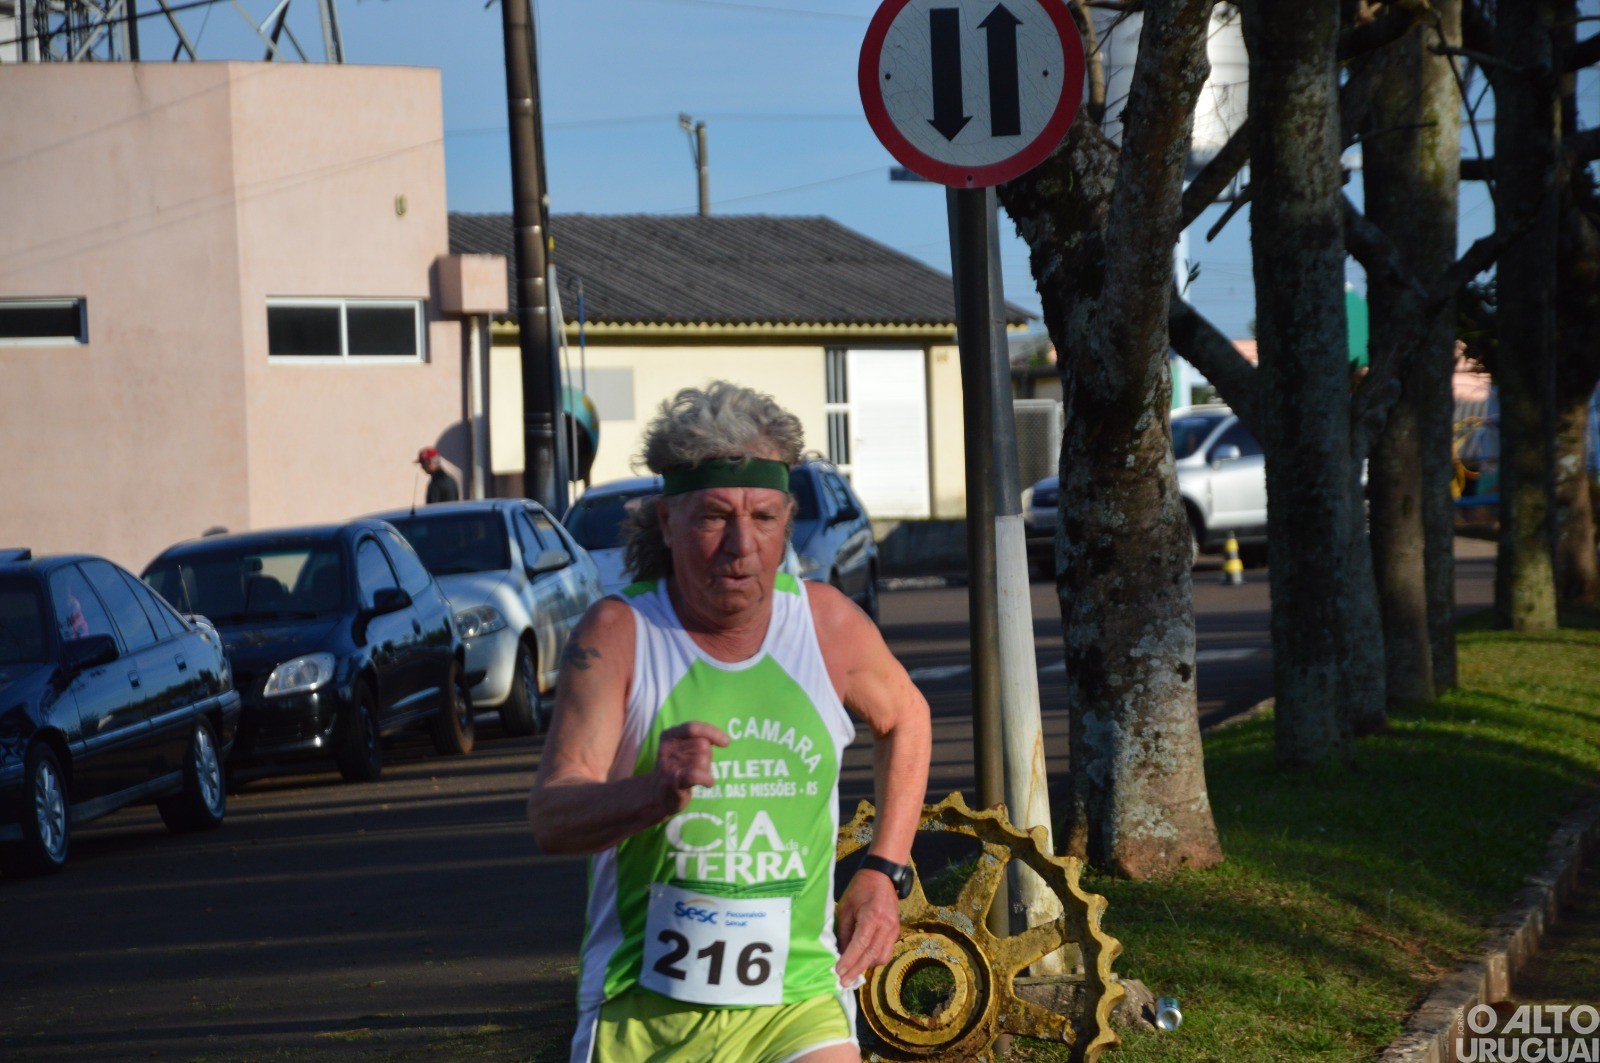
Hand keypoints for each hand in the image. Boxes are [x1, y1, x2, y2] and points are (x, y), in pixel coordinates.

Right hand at [650, 722, 729, 816]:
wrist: (658, 795)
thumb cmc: (677, 768)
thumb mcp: (683, 748)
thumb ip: (699, 739)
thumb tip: (723, 739)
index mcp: (669, 735)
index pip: (694, 728)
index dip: (712, 732)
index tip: (726, 742)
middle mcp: (667, 748)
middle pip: (702, 745)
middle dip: (708, 756)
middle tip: (699, 767)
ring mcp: (668, 765)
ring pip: (702, 760)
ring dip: (706, 769)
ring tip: (698, 776)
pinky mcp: (673, 782)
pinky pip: (698, 775)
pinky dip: (707, 779)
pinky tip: (708, 783)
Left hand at [835, 866, 901, 986]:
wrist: (882, 876)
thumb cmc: (860, 889)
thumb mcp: (846, 907)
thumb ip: (843, 931)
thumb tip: (839, 954)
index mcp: (872, 916)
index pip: (860, 944)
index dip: (849, 960)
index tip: (838, 972)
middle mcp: (886, 925)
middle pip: (871, 955)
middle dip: (856, 970)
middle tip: (843, 983)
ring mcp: (894, 929)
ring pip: (881, 957)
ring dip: (866, 966)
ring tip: (852, 971)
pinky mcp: (896, 932)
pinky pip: (886, 952)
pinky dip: (874, 959)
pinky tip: (863, 960)